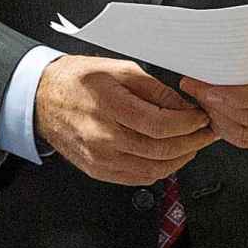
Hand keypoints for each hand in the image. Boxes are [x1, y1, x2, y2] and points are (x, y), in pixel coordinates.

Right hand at [35, 56, 215, 183]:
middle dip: (192, 143)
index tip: (201, 118)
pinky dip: (159, 169)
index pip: (160, 125)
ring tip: (192, 145)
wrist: (43, 99)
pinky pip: (137, 178)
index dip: (188, 124)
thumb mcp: (119, 70)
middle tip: (205, 133)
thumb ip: (154, 90)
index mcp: (109, 106)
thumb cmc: (77, 80)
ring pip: (152, 169)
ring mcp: (99, 158)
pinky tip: (168, 157)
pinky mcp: (98, 170)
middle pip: (160, 150)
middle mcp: (102, 136)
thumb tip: (183, 107)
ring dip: (180, 159)